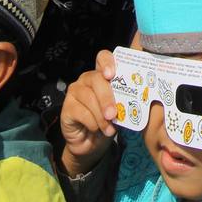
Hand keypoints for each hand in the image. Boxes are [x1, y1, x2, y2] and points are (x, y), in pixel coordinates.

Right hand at [60, 49, 119, 176]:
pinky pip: (81, 112)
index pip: (103, 58)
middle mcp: (87, 79)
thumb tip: (135, 100)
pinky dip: (92, 123)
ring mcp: (75, 91)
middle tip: (113, 114)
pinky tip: (96, 129)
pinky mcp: (66, 107)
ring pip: (89, 97)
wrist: (91, 144)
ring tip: (109, 129)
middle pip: (97, 79)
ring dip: (101, 116)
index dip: (108, 62)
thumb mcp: (119, 111)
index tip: (112, 74)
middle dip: (107, 98)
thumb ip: (123, 101)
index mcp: (102, 75)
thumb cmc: (108, 122)